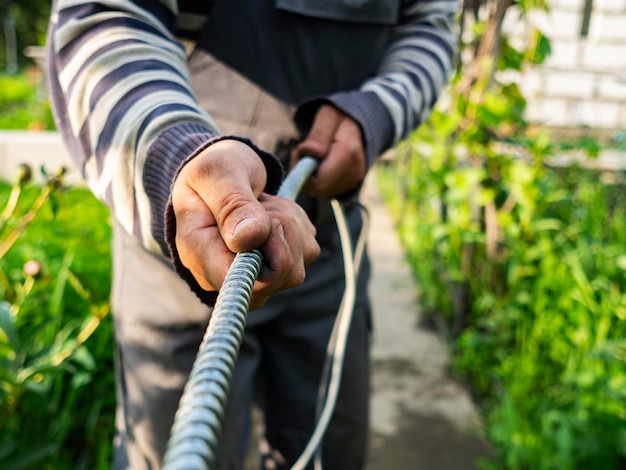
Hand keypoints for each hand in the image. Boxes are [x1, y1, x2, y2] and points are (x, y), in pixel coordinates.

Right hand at [171, 139, 319, 308]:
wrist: (221, 173)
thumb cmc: (213, 172)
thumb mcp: (215, 173)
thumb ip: (231, 204)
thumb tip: (248, 238)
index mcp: (200, 255)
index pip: (246, 284)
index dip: (269, 252)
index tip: (263, 216)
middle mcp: (227, 275)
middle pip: (282, 276)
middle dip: (282, 229)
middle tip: (260, 203)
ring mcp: (254, 275)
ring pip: (298, 265)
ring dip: (290, 225)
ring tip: (263, 205)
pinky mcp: (276, 267)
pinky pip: (306, 252)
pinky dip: (298, 226)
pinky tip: (272, 212)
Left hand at [291, 104, 365, 197]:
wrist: (360, 124)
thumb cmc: (339, 118)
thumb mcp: (326, 117)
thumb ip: (317, 136)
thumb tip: (308, 153)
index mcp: (348, 153)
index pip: (317, 182)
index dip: (301, 171)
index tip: (299, 151)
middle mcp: (354, 171)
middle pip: (318, 189)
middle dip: (305, 174)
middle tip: (303, 152)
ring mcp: (355, 180)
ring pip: (321, 191)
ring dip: (311, 176)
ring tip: (314, 156)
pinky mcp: (352, 184)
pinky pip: (328, 190)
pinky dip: (319, 179)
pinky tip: (322, 164)